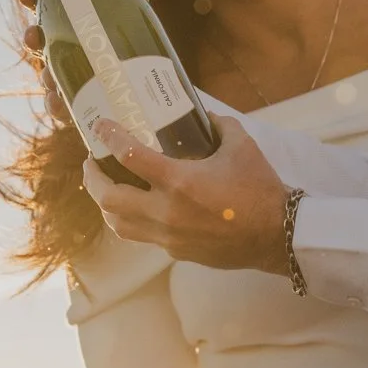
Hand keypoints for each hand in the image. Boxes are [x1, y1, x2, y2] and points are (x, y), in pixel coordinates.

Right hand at [20, 0, 147, 127]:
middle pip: (40, 44)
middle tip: (34, 35)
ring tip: (51, 75)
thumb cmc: (134, 50)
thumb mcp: (134, 22)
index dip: (33, 0)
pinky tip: (58, 100)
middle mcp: (65, 52)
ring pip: (47, 76)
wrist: (148, 94)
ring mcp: (69, 80)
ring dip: (46, 74)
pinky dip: (55, 105)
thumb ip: (131, 1)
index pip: (46, 9)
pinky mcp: (79, 108)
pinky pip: (59, 107)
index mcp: (72, 26)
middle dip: (33, 38)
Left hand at [83, 117, 292, 274]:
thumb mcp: (241, 146)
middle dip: (93, 179)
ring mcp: (168, 236)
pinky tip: (137, 209)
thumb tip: (204, 116)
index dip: (108, 136)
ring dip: (105, 204)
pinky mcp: (176, 252)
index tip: (99, 126)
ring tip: (106, 189)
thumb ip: (219, 126)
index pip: (129, 155)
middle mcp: (166, 211)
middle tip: (92, 163)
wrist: (275, 236)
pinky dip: (132, 220)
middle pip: (108, 198)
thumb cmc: (259, 190)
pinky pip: (142, 236)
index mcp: (179, 181)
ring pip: (118, 224)